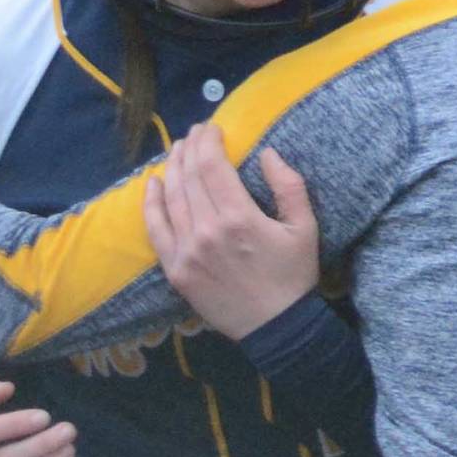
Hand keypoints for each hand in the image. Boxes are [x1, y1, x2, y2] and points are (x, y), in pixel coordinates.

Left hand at [143, 124, 319, 339]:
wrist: (276, 328)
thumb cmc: (293, 276)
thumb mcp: (305, 228)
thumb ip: (289, 186)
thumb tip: (267, 152)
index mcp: (239, 217)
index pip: (212, 165)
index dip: (208, 140)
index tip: (211, 128)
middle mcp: (207, 230)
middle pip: (189, 175)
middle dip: (189, 147)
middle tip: (193, 134)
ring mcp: (186, 251)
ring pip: (171, 196)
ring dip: (172, 167)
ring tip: (177, 150)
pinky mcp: (175, 269)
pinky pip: (155, 229)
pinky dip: (151, 202)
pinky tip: (153, 183)